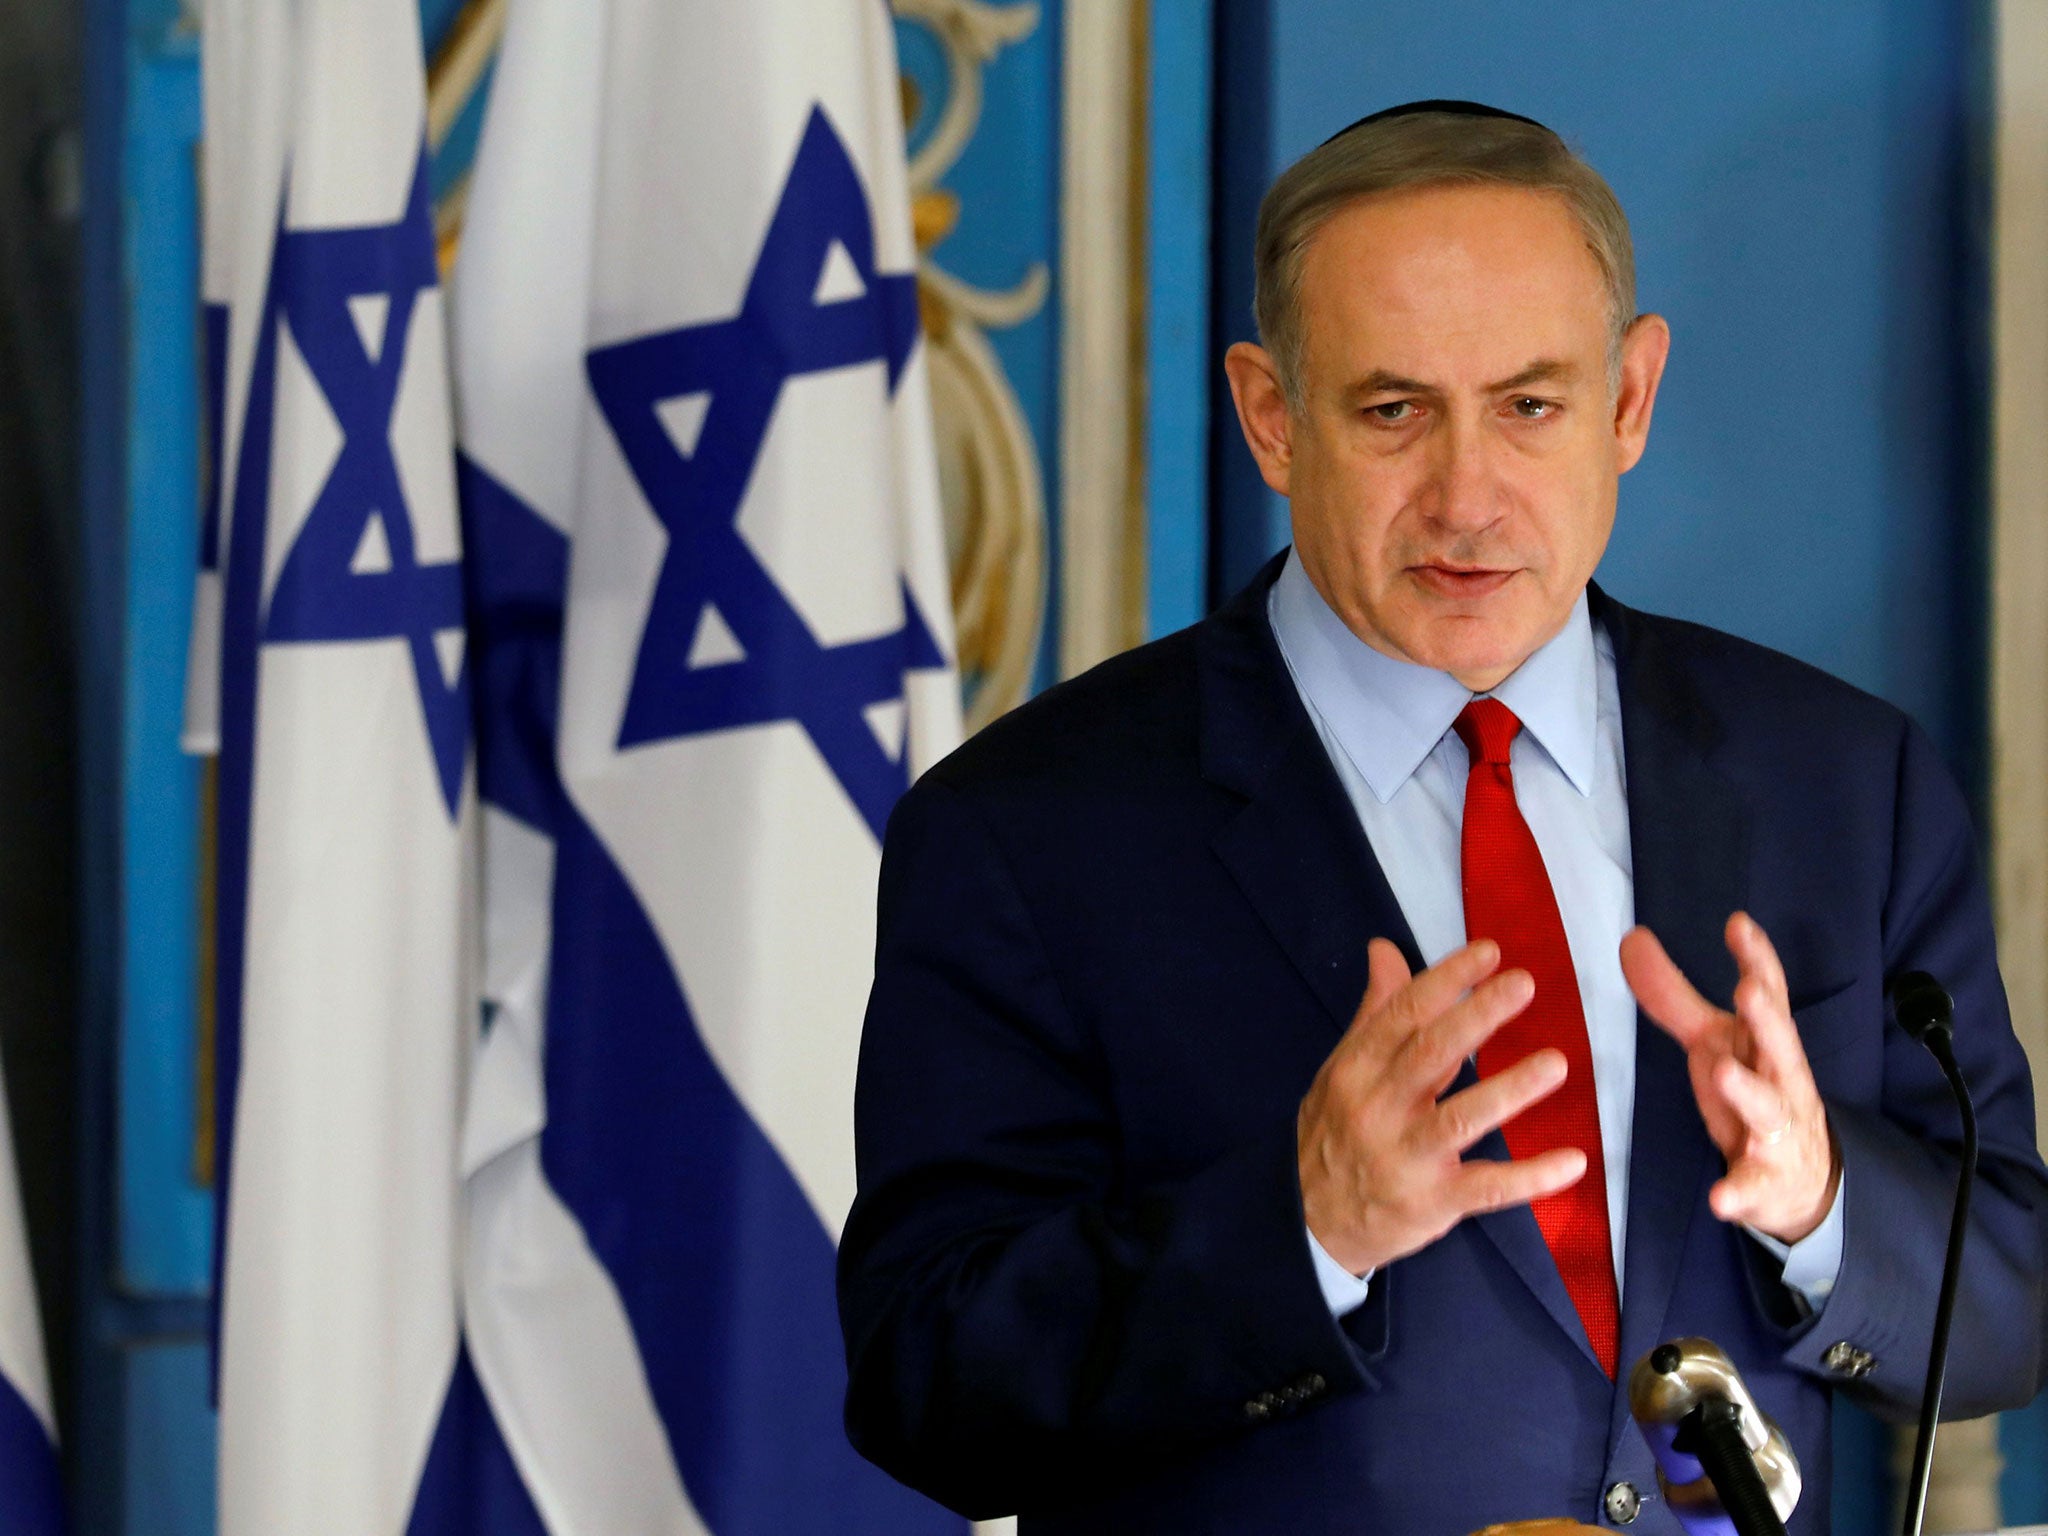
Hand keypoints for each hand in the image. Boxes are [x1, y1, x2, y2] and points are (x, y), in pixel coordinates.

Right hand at [1298, 937, 1587, 1276]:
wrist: (1308, 1221)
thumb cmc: (1334, 1133)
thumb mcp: (1342, 1069)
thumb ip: (1375, 1011)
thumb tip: (1386, 949)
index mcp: (1357, 1069)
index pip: (1402, 1015)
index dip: (1445, 981)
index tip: (1489, 952)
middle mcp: (1379, 1110)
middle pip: (1430, 1056)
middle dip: (1477, 1017)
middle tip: (1523, 984)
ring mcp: (1406, 1159)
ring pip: (1461, 1120)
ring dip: (1510, 1090)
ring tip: (1556, 1063)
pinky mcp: (1432, 1204)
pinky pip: (1486, 1190)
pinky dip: (1530, 1178)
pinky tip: (1573, 1161)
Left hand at [1619, 912, 1839, 1243]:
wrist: (1798, 1179)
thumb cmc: (1750, 1092)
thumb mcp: (1712, 1040)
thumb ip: (1671, 994)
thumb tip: (1632, 936)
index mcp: (1764, 1042)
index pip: (1768, 993)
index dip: (1757, 958)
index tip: (1739, 923)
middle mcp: (1779, 1079)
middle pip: (1780, 1044)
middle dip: (1766, 1018)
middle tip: (1749, 988)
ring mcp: (1777, 1131)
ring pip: (1769, 1108)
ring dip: (1748, 1091)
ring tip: (1724, 1071)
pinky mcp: (1765, 1179)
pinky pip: (1752, 1186)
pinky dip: (1738, 1192)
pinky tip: (1719, 1197)